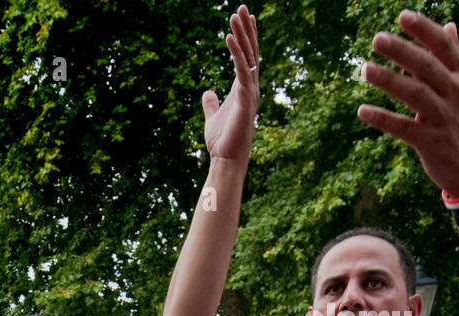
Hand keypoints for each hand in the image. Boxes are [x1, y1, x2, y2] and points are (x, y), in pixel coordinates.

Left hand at [202, 5, 260, 163]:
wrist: (227, 158)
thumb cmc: (222, 141)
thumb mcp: (212, 117)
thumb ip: (211, 103)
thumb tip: (208, 91)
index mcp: (244, 89)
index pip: (247, 57)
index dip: (246, 37)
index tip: (245, 18)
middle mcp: (251, 87)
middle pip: (250, 51)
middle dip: (246, 28)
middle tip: (242, 7)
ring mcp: (250, 91)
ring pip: (248, 56)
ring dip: (242, 34)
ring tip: (236, 14)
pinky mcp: (246, 97)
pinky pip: (241, 68)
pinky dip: (236, 52)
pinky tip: (229, 37)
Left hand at [358, 9, 458, 195]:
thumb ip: (452, 58)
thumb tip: (449, 25)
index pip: (443, 47)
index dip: (424, 29)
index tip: (402, 15)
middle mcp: (455, 93)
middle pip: (427, 67)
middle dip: (402, 51)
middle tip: (377, 38)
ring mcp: (443, 118)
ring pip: (415, 94)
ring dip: (388, 80)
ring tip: (364, 69)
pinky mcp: (430, 142)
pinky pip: (403, 127)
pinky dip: (382, 118)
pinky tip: (362, 111)